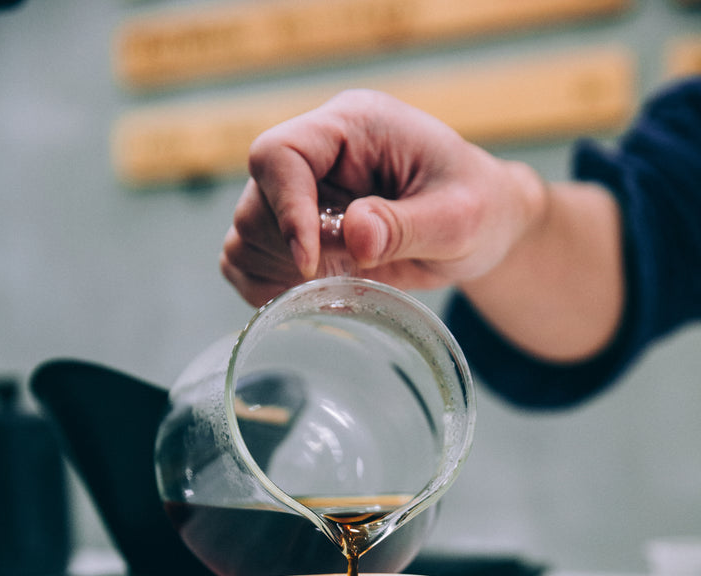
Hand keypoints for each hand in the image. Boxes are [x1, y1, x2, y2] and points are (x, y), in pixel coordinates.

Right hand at [220, 89, 545, 306]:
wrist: (482, 227)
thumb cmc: (478, 209)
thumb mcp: (458, 220)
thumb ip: (407, 226)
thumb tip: (356, 236)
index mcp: (353, 127)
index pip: (281, 154)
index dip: (286, 210)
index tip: (311, 262)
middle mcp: (318, 153)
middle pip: (255, 201)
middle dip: (290, 252)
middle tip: (343, 274)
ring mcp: (302, 192)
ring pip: (245, 234)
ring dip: (278, 273)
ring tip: (336, 284)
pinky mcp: (296, 229)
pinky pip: (246, 259)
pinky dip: (266, 286)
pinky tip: (310, 296)